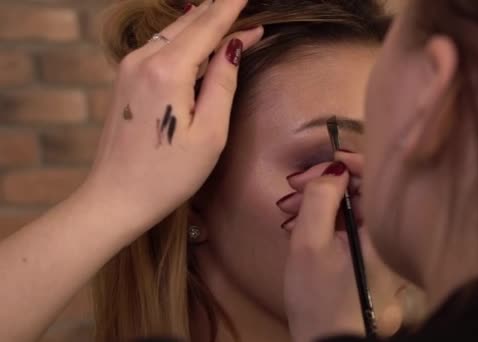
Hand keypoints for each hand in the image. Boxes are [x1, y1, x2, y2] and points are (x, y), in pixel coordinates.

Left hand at [85, 0, 262, 231]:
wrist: (116, 197)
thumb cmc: (168, 175)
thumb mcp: (210, 133)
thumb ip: (222, 83)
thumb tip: (235, 45)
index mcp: (167, 71)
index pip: (208, 26)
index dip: (232, 9)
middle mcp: (143, 59)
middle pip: (189, 22)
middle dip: (219, 10)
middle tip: (244, 6)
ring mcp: (129, 67)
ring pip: (173, 31)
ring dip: (202, 23)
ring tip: (228, 16)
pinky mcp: (124, 79)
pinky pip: (160, 45)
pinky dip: (184, 38)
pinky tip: (198, 39)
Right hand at [282, 153, 406, 341]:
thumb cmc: (318, 298)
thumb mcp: (310, 243)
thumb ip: (320, 199)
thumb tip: (334, 168)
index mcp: (384, 231)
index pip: (378, 180)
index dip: (351, 163)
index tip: (325, 161)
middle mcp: (387, 236)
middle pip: (361, 192)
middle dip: (324, 185)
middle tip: (291, 189)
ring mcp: (376, 248)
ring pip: (350, 209)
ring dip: (318, 203)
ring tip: (286, 210)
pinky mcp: (364, 257)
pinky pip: (347, 226)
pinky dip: (323, 220)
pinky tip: (298, 223)